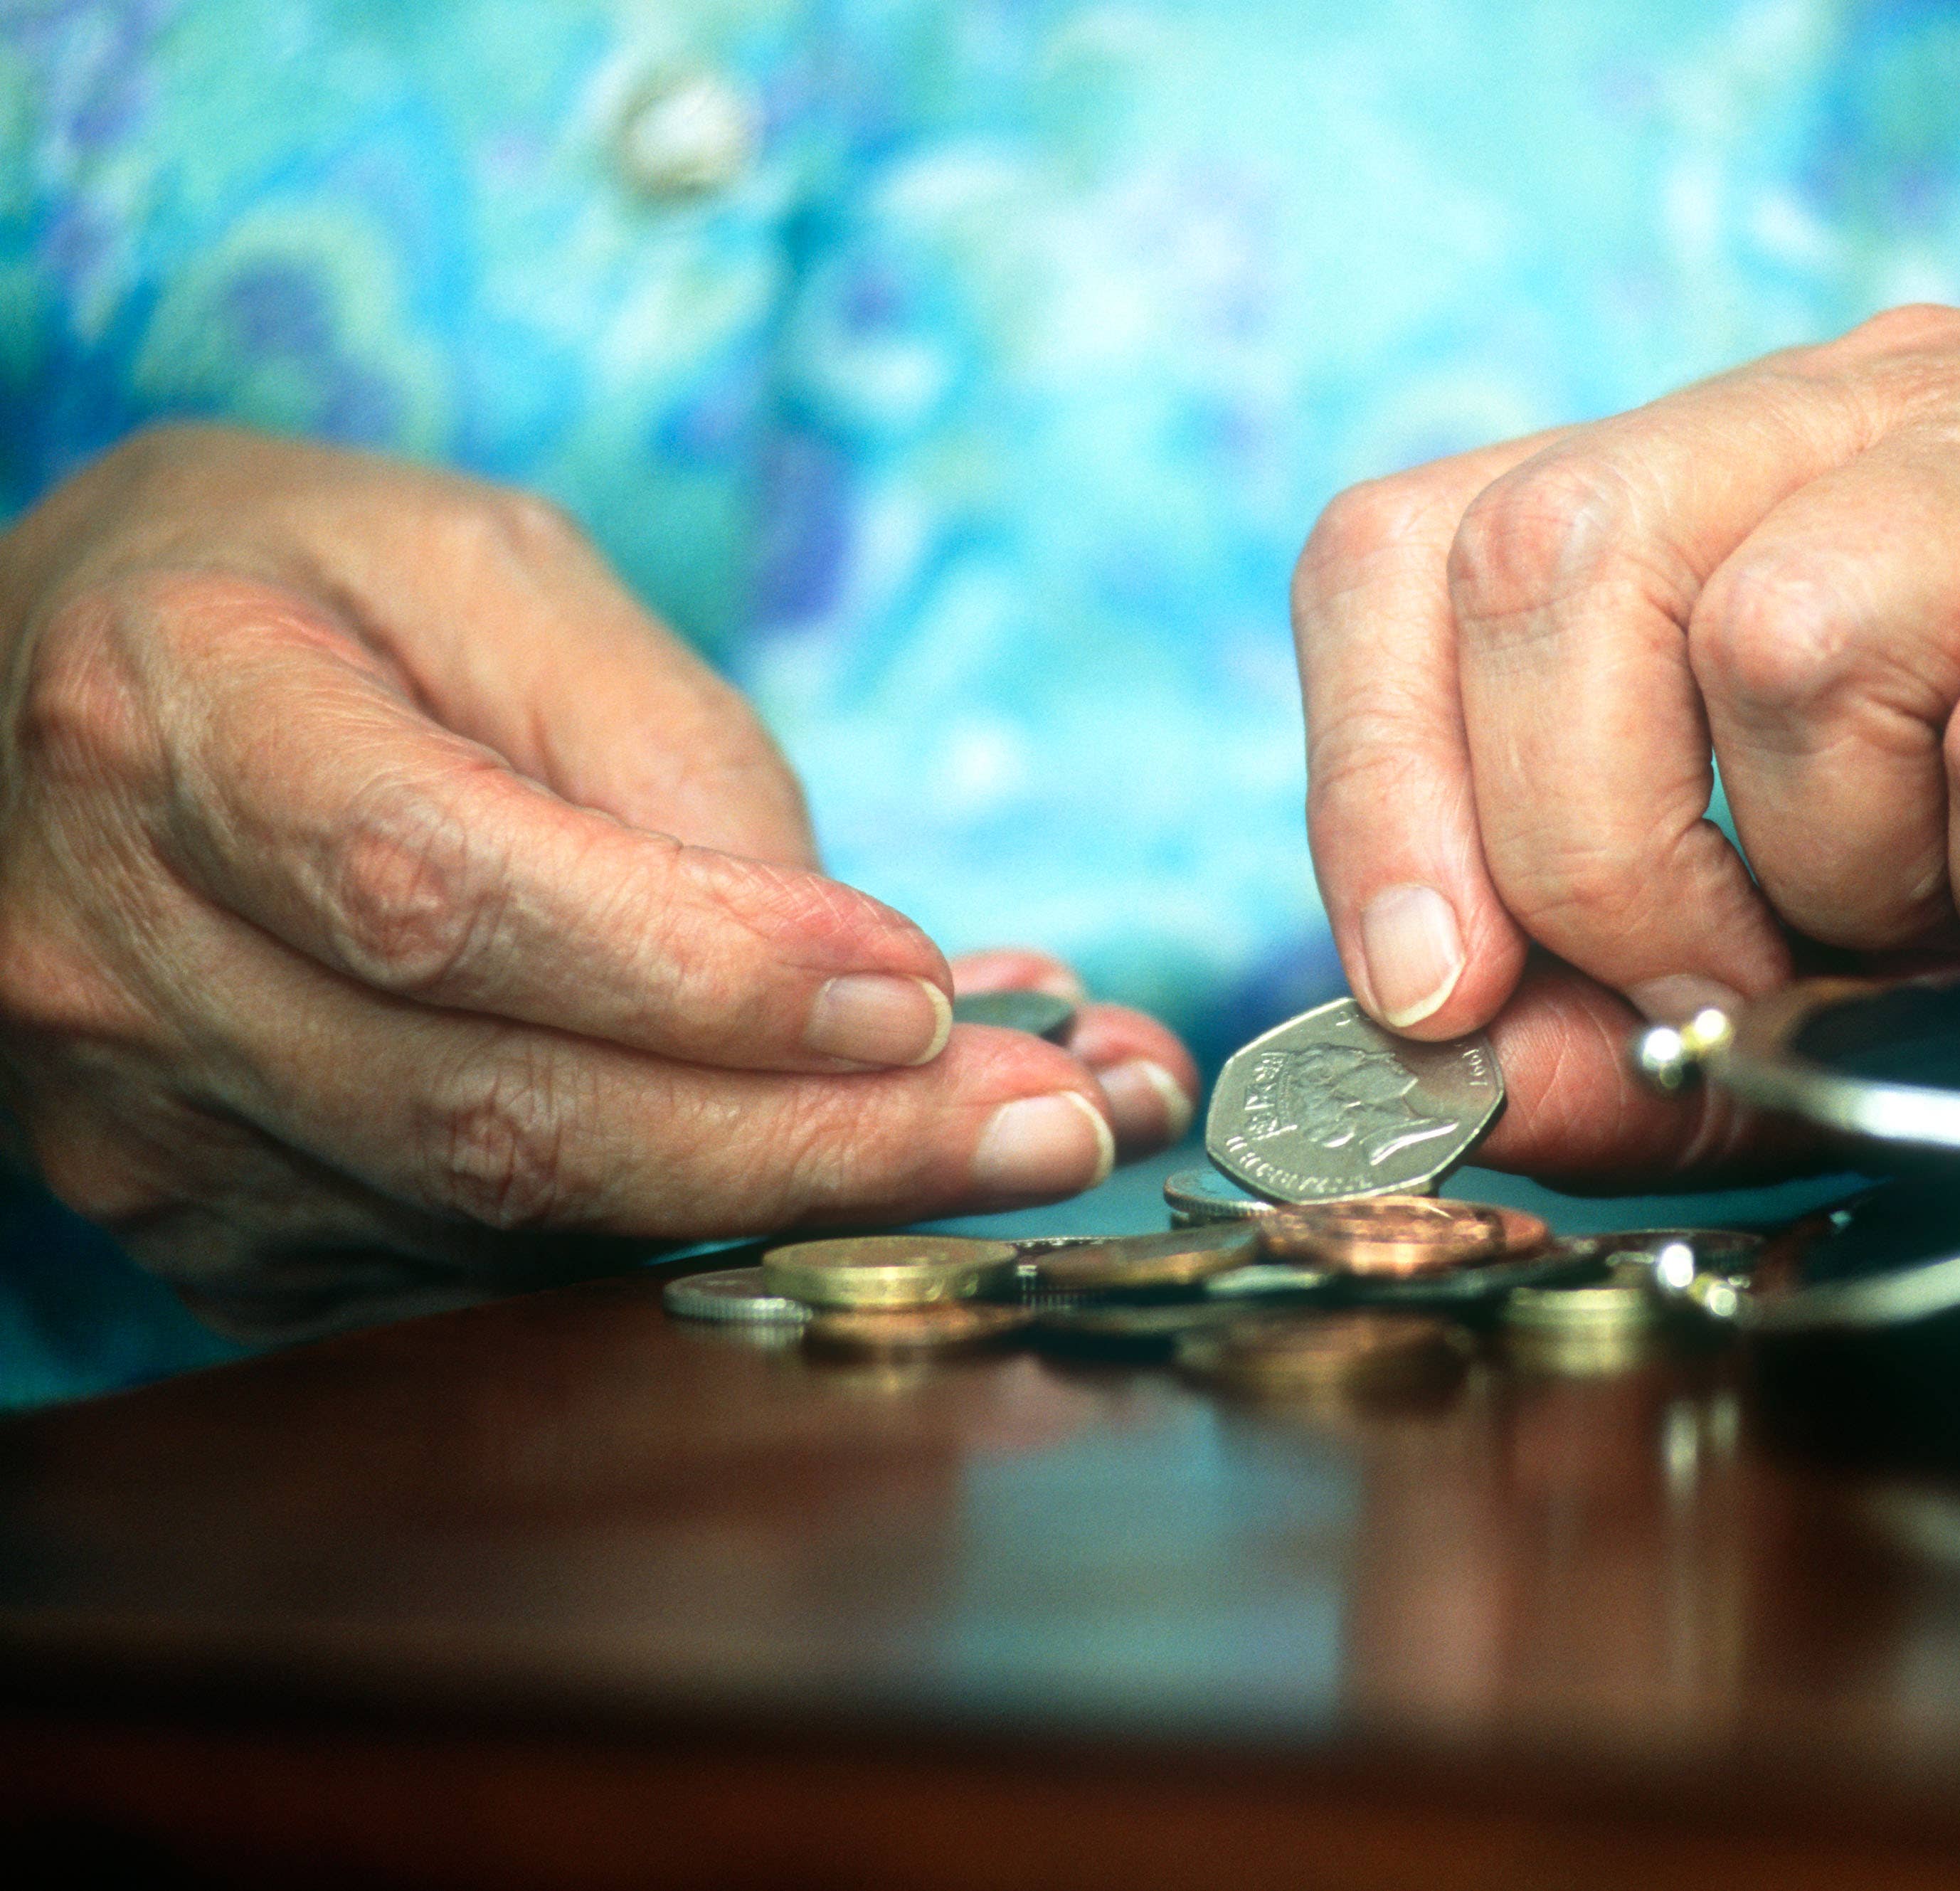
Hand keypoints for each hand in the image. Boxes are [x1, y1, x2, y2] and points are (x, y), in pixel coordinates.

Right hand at [0, 426, 1197, 1329]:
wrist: (56, 705)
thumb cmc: (300, 596)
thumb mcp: (489, 569)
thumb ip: (668, 750)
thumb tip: (869, 978)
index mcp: (178, 725)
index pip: (447, 893)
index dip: (699, 972)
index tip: (923, 998)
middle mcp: (121, 959)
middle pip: (505, 1116)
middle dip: (819, 1146)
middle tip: (1063, 1127)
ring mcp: (151, 1133)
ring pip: (516, 1229)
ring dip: (800, 1205)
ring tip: (1021, 1143)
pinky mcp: (215, 1235)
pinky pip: (487, 1274)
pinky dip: (695, 1235)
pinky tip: (852, 1177)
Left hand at [1294, 307, 1959, 1177]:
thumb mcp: (1803, 1002)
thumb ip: (1609, 1038)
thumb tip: (1442, 1069)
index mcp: (1725, 486)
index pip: (1414, 547)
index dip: (1372, 779)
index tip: (1431, 991)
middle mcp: (1874, 407)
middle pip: (1557, 563)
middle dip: (1597, 861)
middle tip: (1747, 990)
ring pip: (1786, 639)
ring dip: (1857, 882)